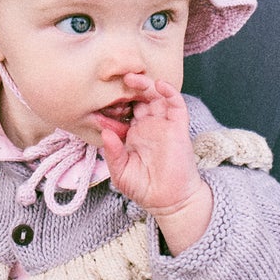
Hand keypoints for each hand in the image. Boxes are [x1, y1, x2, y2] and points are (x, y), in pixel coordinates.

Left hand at [93, 76, 209, 254]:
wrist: (169, 201)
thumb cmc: (144, 188)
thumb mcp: (121, 172)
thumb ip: (113, 153)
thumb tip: (105, 132)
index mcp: (134, 134)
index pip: (123, 111)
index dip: (114, 103)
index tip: (100, 98)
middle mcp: (149, 126)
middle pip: (139, 98)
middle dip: (129, 87)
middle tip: (117, 78)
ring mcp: (164, 125)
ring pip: (156, 96)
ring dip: (146, 85)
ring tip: (132, 78)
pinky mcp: (179, 127)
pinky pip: (176, 104)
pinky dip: (170, 92)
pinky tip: (159, 85)